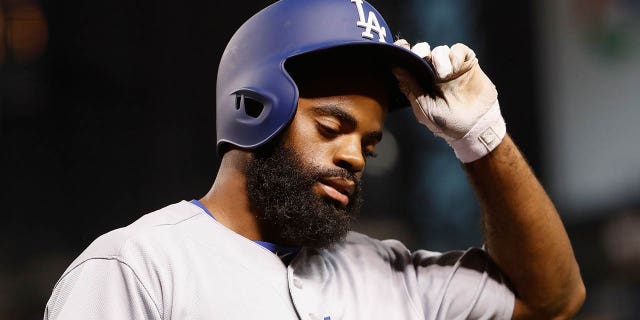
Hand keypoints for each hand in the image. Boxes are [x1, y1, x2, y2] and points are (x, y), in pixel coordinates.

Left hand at [393, 40, 505, 162]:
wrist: (474, 128)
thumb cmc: (447, 123)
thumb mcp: (424, 108)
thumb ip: (411, 88)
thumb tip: (395, 69)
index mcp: (420, 81)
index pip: (409, 62)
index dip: (403, 51)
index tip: (400, 47)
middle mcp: (434, 72)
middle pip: (423, 51)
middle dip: (420, 50)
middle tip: (422, 56)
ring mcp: (451, 67)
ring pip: (440, 50)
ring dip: (439, 59)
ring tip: (444, 75)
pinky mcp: (467, 64)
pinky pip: (459, 50)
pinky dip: (455, 55)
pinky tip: (455, 68)